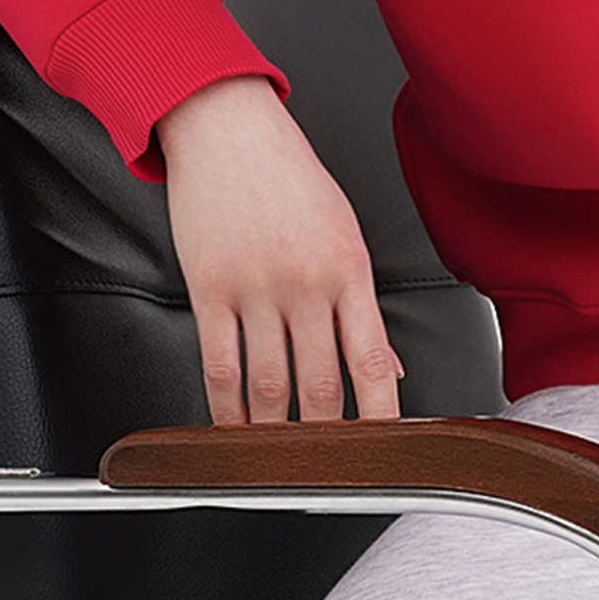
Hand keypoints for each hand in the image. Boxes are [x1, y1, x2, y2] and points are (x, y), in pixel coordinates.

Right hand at [155, 75, 404, 426]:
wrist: (226, 126)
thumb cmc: (289, 174)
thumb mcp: (343, 229)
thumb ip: (362, 302)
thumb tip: (389, 365)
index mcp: (349, 267)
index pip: (373, 359)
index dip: (383, 415)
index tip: (389, 451)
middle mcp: (305, 281)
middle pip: (320, 384)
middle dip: (328, 438)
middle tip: (331, 472)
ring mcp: (255, 288)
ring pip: (268, 385)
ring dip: (274, 433)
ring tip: (280, 461)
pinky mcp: (209, 289)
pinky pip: (217, 365)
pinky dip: (225, 409)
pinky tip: (232, 429)